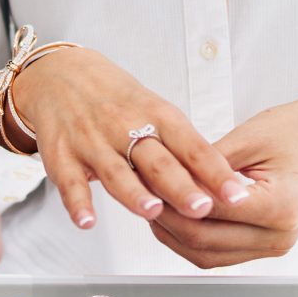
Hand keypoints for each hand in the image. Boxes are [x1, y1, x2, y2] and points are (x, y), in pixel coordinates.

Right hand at [9, 47, 251, 229]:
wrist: (61, 74)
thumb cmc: (119, 100)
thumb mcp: (156, 111)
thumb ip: (182, 149)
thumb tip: (220, 185)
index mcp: (157, 115)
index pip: (191, 146)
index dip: (215, 171)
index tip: (236, 194)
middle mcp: (125, 127)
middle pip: (157, 161)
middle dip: (180, 186)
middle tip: (204, 208)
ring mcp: (92, 142)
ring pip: (116, 171)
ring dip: (134, 193)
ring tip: (153, 212)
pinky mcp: (62, 156)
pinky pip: (69, 182)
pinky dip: (77, 202)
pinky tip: (87, 222)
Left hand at [149, 92, 297, 268]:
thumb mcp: (251, 136)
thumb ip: (208, 164)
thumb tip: (164, 179)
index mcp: (280, 206)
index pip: (209, 212)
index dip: (171, 198)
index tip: (145, 180)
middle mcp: (279, 236)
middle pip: (203, 242)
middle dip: (164, 219)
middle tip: (138, 193)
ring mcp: (274, 247)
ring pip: (206, 256)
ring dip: (173, 235)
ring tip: (149, 204)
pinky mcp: (266, 246)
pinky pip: (218, 253)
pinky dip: (190, 238)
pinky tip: (172, 214)